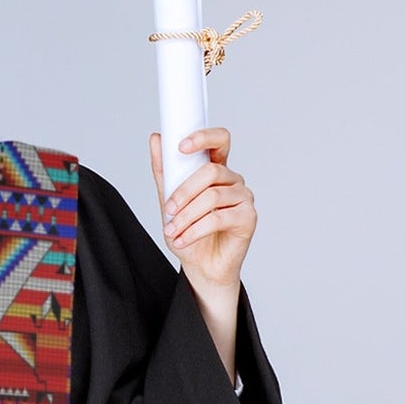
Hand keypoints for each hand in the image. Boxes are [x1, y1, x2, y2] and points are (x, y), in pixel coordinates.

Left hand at [148, 127, 256, 292]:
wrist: (201, 266)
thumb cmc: (189, 233)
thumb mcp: (169, 201)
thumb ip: (164, 171)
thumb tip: (156, 139)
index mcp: (216, 171)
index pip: (219, 141)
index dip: (204, 138)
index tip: (181, 146)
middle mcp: (232, 181)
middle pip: (211, 172)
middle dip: (184, 192)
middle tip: (169, 210)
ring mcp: (243, 198)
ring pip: (212, 197)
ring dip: (186, 216)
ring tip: (173, 231)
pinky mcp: (248, 218)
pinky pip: (219, 218)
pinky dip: (195, 230)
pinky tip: (182, 240)